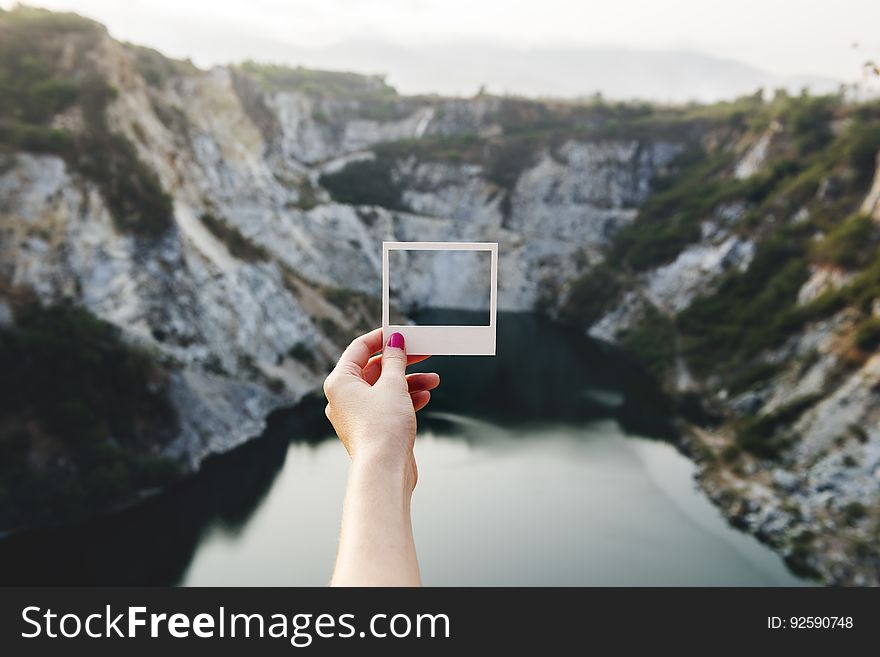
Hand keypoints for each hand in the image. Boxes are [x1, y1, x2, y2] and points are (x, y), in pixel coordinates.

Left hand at [323, 328, 438, 489]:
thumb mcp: (393, 385)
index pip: (359, 348)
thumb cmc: (383, 428)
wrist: (384, 470)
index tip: (401, 332)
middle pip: (374, 369)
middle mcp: (344, 398)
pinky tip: (425, 396)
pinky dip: (405, 399)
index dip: (381, 338)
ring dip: (409, 381)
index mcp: (340, 382)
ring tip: (434, 380)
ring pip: (384, 389)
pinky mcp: (371, 429)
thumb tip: (395, 343)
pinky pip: (387, 406)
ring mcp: (356, 415)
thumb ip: (395, 360)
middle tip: (424, 352)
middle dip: (402, 362)